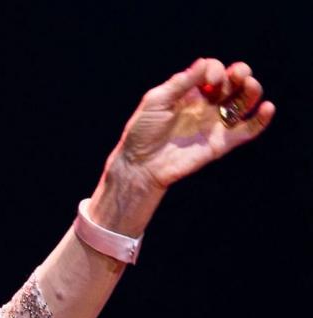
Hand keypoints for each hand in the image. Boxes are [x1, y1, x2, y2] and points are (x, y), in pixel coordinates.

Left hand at [114, 57, 274, 191]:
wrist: (140, 164)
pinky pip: (247, 130)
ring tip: (250, 86)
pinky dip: (260, 120)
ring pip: (244, 102)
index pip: (213, 71)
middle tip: (237, 77)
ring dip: (252, 91)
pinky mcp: (221, 143)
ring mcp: (215, 123)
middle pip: (234, 82)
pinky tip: (267, 108)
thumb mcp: (156, 101)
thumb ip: (180, 83)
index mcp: (191, 92)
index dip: (215, 70)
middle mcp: (207, 104)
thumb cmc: (142, 131)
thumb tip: (204, 63)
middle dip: (241, 73)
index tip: (208, 80)